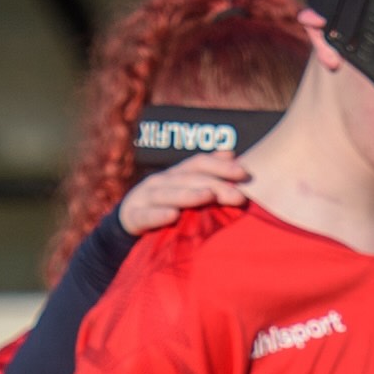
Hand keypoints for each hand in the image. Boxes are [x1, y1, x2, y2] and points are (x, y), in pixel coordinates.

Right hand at [118, 153, 251, 234]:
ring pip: (168, 194)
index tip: (244, 173)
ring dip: (188, 195)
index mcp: (176, 173)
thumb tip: (231, 153)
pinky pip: (145, 216)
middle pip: (189, 179)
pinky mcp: (133, 216)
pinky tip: (172, 216)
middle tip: (238, 196)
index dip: (221, 166)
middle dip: (215, 185)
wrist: (129, 220)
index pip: (199, 163)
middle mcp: (161, 181)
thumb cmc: (165, 204)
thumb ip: (207, 172)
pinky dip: (158, 215)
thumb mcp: (185, 187)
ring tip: (207, 196)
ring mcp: (145, 197)